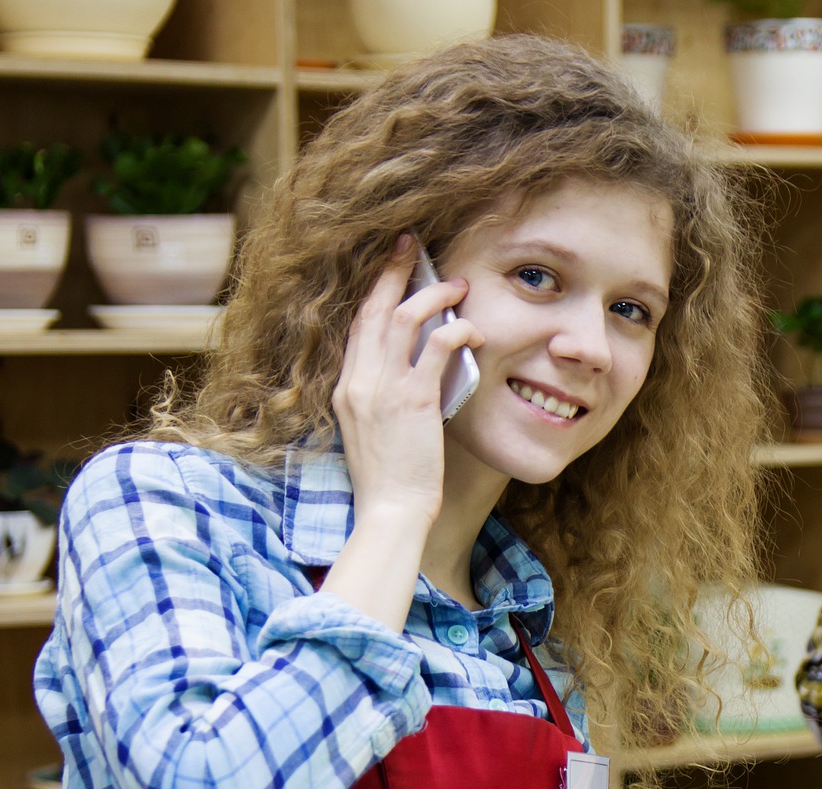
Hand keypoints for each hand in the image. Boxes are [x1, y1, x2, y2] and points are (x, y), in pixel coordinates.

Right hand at [331, 235, 483, 520]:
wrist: (390, 511)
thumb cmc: (390, 479)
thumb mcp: (373, 430)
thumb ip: (384, 395)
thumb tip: (416, 367)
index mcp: (346, 387)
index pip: (357, 325)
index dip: (374, 290)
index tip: (392, 266)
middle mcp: (358, 381)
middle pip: (372, 308)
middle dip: (394, 270)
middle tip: (413, 245)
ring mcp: (383, 389)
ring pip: (403, 317)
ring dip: (433, 294)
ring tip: (458, 286)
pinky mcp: (414, 402)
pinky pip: (437, 349)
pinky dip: (458, 331)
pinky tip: (474, 331)